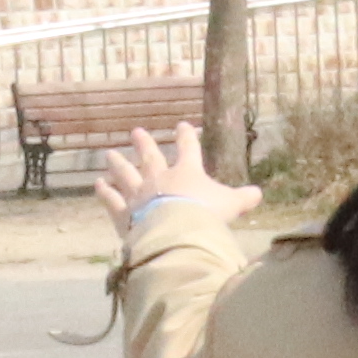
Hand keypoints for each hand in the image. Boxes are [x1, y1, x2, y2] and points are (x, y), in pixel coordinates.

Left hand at [93, 123, 260, 248]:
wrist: (178, 232)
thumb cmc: (206, 216)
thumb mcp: (231, 206)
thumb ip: (243, 199)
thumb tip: (258, 193)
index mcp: (186, 172)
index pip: (188, 148)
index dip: (186, 136)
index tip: (182, 125)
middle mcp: (159, 178)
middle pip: (150, 156)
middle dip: (144, 143)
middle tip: (135, 132)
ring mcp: (139, 194)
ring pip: (125, 174)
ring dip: (118, 163)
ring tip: (109, 154)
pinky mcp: (124, 213)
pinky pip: (112, 199)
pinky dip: (105, 192)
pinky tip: (99, 184)